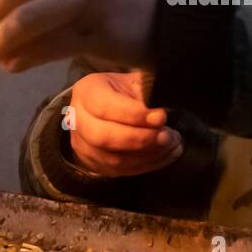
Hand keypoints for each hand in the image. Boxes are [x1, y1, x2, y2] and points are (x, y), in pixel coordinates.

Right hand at [66, 71, 182, 176]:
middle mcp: (78, 120)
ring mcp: (84, 145)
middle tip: (168, 136)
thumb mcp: (132, 81)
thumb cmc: (121, 92)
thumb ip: (146, 90)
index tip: (161, 117)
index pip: (105, 107)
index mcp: (86, 92)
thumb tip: (161, 111)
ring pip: (114, 159)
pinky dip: (148, 164)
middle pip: (104, 137)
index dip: (134, 114)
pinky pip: (122, 171)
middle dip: (141, 139)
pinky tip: (166, 154)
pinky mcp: (95, 164)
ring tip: (172, 144)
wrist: (104, 109)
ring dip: (149, 154)